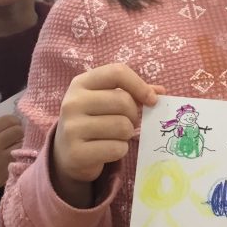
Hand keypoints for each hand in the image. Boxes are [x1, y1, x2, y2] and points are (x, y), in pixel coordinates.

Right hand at [0, 115, 23, 199]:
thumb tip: (14, 125)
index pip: (9, 120)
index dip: (14, 121)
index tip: (14, 125)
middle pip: (18, 131)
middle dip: (18, 133)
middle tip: (15, 137)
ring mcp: (2, 160)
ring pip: (22, 145)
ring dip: (20, 145)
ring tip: (14, 148)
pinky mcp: (7, 172)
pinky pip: (20, 160)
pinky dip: (18, 158)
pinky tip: (12, 159)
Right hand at [53, 64, 163, 199]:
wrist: (66, 153)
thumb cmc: (93, 121)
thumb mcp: (106, 100)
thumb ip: (132, 93)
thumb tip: (160, 92)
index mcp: (80, 83)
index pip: (117, 72)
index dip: (139, 85)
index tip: (151, 100)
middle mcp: (72, 102)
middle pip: (123, 101)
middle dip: (133, 115)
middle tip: (128, 122)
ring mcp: (71, 128)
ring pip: (122, 127)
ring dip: (127, 134)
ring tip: (115, 136)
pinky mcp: (76, 153)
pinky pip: (116, 149)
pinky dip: (120, 150)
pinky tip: (108, 150)